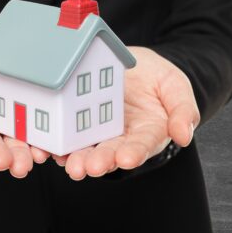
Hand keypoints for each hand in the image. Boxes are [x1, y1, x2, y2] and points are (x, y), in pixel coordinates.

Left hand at [56, 47, 200, 180]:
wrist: (133, 65)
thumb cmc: (158, 78)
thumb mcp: (177, 87)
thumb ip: (184, 111)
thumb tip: (184, 135)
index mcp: (148, 132)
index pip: (143, 144)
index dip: (135, 152)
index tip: (127, 158)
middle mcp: (121, 137)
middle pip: (111, 152)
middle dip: (100, 161)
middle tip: (90, 167)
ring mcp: (98, 131)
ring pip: (86, 149)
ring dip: (77, 159)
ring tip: (69, 164)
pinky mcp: (78, 122)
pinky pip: (65, 135)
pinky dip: (56, 144)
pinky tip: (47, 148)